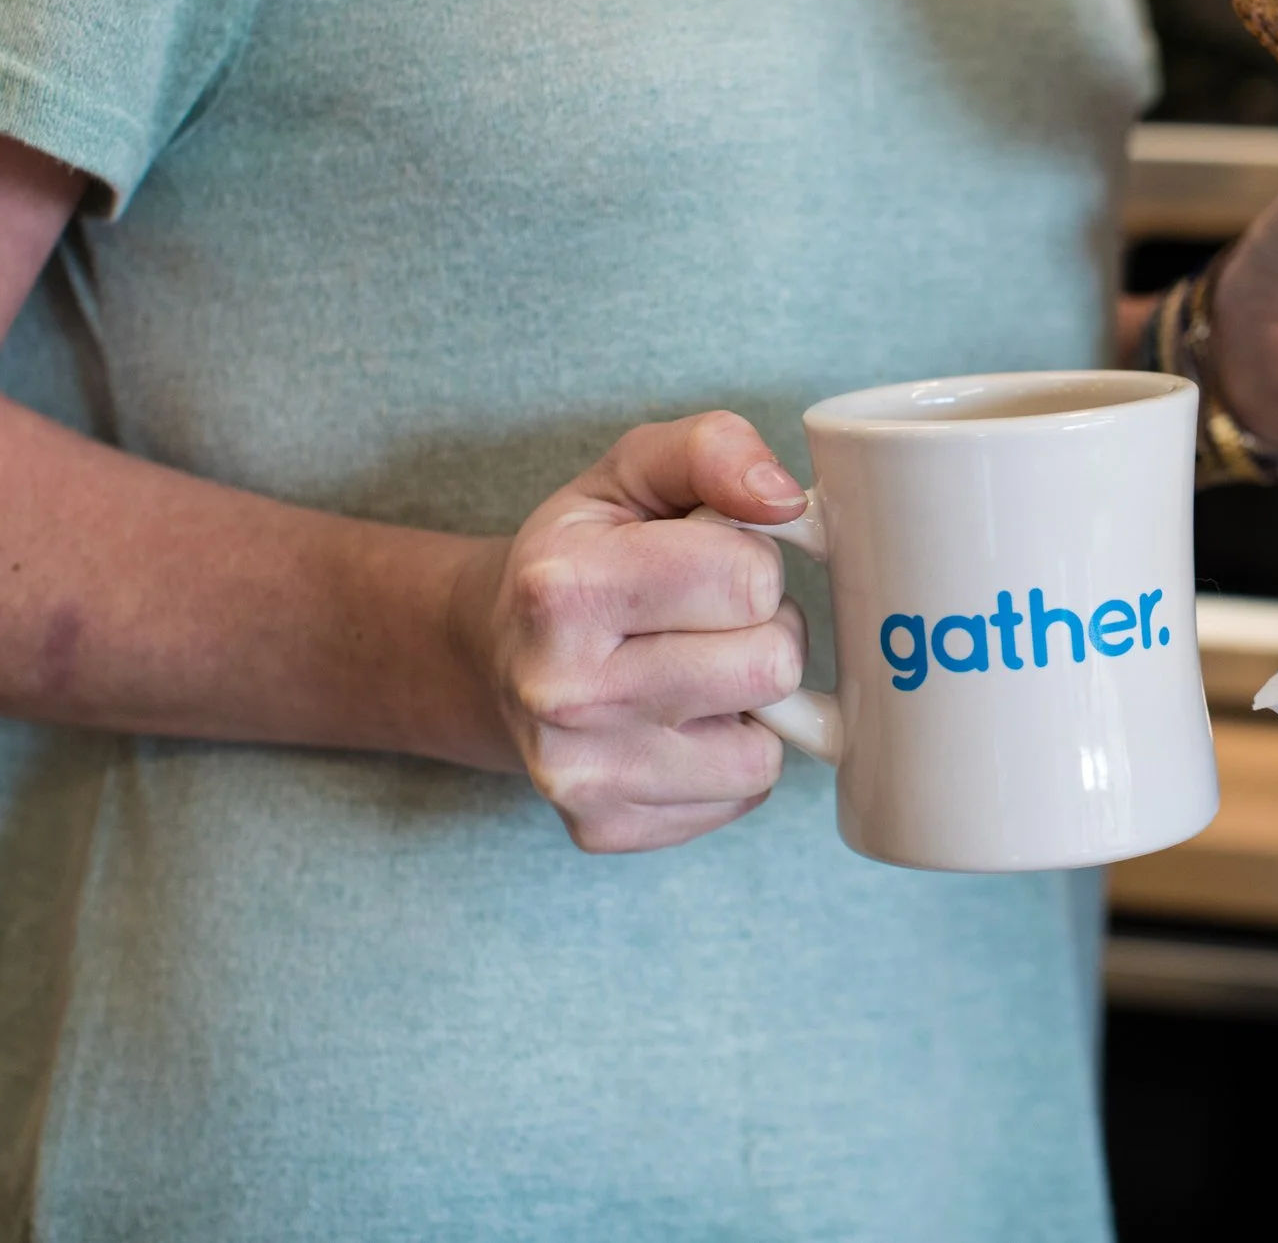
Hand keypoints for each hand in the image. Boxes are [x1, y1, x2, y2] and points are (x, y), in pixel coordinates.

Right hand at [453, 412, 811, 852]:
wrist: (493, 654)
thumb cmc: (584, 554)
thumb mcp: (631, 472)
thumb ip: (713, 449)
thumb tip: (784, 499)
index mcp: (563, 589)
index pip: (750, 577)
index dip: (752, 559)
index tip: (707, 559)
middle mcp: (562, 692)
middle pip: (771, 665)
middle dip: (762, 629)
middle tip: (707, 619)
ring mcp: (580, 774)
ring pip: (766, 747)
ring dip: (752, 703)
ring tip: (694, 667)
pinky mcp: (606, 828)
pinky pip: (742, 796)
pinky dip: (730, 756)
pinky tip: (679, 723)